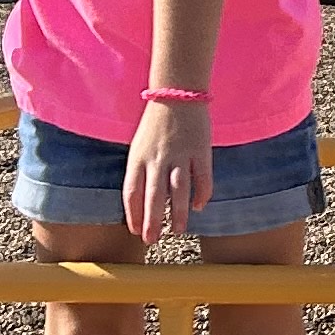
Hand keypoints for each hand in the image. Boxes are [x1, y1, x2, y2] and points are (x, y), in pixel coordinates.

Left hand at [123, 99, 211, 246]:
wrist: (177, 95)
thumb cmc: (156, 124)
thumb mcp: (139, 146)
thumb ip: (141, 172)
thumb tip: (144, 202)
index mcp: (138, 158)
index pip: (132, 192)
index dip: (133, 214)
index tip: (135, 231)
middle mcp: (157, 159)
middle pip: (153, 196)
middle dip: (152, 221)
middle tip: (151, 240)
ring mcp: (180, 155)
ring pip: (178, 190)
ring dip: (178, 213)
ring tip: (178, 230)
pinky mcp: (201, 151)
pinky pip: (202, 177)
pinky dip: (202, 194)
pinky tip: (199, 206)